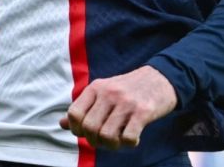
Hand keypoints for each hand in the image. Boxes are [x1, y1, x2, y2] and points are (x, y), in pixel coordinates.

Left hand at [60, 65, 177, 149]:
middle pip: (89, 127)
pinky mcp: (143, 112)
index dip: (76, 129)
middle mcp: (109, 93)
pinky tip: (132, 138)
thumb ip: (83, 107)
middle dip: (94, 140)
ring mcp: (126, 102)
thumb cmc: (128, 89)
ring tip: (117, 141)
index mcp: (96, 88)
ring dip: (111, 145)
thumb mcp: (103, 92)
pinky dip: (128, 144)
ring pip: (106, 135)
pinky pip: (128, 137)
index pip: (74, 113)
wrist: (161, 78)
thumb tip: (62, 124)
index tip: (86, 133)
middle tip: (103, 140)